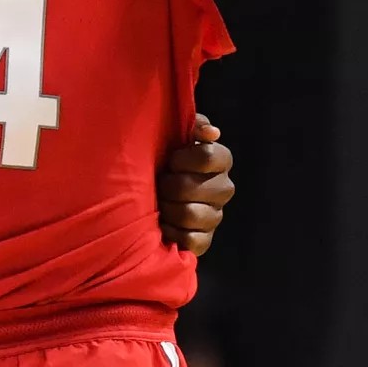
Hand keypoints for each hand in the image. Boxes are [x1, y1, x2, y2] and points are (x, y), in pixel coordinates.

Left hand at [155, 114, 233, 253]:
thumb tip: (211, 133)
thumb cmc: (161, 157)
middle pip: (191, 187)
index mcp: (219, 160)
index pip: (209, 156)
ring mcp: (215, 215)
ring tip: (158, 204)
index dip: (183, 159)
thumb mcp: (173, 135)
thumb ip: (192, 126)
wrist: (144, 191)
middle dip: (167, 185)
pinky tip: (161, 226)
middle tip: (158, 184)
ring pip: (190, 214)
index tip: (171, 160)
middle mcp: (223, 188)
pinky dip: (171, 234)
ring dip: (166, 209)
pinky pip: (192, 240)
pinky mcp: (204, 240)